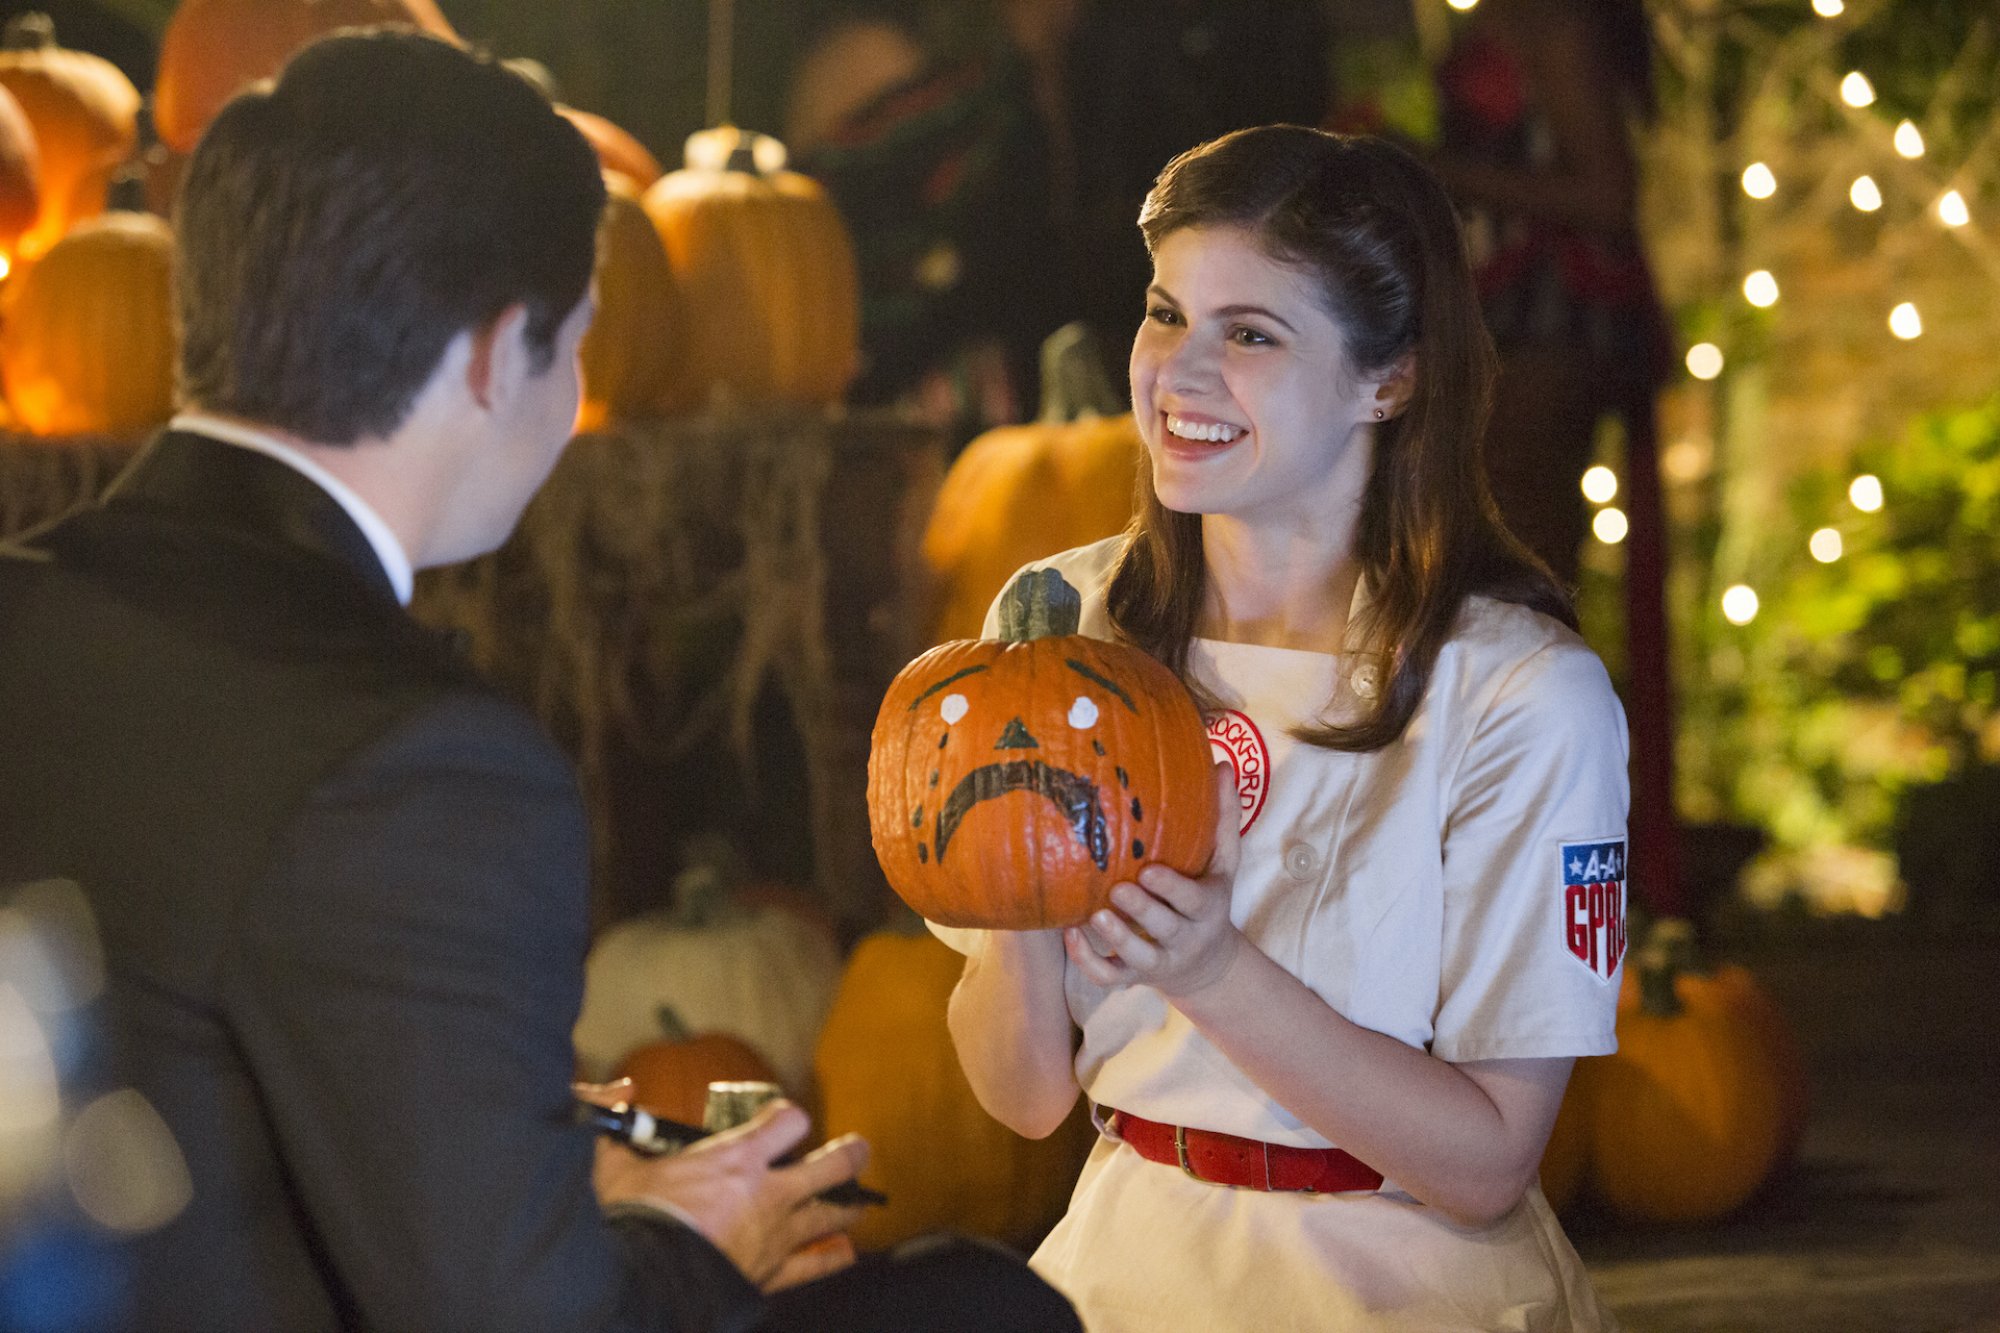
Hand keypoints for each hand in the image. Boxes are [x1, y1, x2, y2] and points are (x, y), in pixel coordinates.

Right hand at [592, 1097, 869, 1290]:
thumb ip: (622, 1128)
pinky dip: (830, 1257)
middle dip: (848, 1156)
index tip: (781, 1118)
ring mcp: (774, 1237)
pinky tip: (846, 1252)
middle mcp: (767, 1194)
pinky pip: (812, 1265)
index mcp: (736, 1159)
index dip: (786, 1115)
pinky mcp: (770, 1274)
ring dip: (847, 1205)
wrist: (639, 1285)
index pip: (788, 1121)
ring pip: (829, 1215)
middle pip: (829, 1167)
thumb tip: (618, 1092)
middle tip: (859, 1150)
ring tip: (858, 1201)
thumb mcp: (616, 1166)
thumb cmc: (631, 1223)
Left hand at [1064, 762, 1244, 998]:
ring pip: (1138, 959)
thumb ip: (1224, 818)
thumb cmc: (1208, 898)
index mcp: (1206, 907)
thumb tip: (1221, 765)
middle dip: (1142, 911)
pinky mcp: (1134, 977)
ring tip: (1094, 915)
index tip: (1149, 869)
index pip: (1192, 901)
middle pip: (1165, 928)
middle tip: (1118, 889)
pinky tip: (1070, 934)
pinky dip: (1088, 962)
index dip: (1172, 889)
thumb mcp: (1224, 863)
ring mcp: (1158, 961)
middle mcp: (1184, 937)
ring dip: (1115, 939)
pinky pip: (1110, 977)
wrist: (1208, 965)